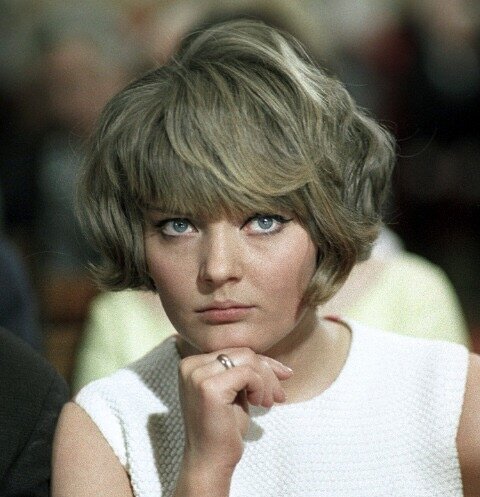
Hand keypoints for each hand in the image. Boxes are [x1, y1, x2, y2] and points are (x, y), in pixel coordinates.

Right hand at [175, 347, 292, 494]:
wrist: (210, 462)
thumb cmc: (224, 429)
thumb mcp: (235, 392)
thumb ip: (245, 371)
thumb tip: (280, 365)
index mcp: (192, 363)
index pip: (235, 350)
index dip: (262, 363)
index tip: (282, 377)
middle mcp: (190, 365)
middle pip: (242, 352)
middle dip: (267, 371)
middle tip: (278, 396)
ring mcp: (197, 375)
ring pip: (248, 359)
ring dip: (266, 381)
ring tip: (267, 403)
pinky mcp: (208, 387)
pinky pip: (247, 374)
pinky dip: (260, 387)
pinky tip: (259, 404)